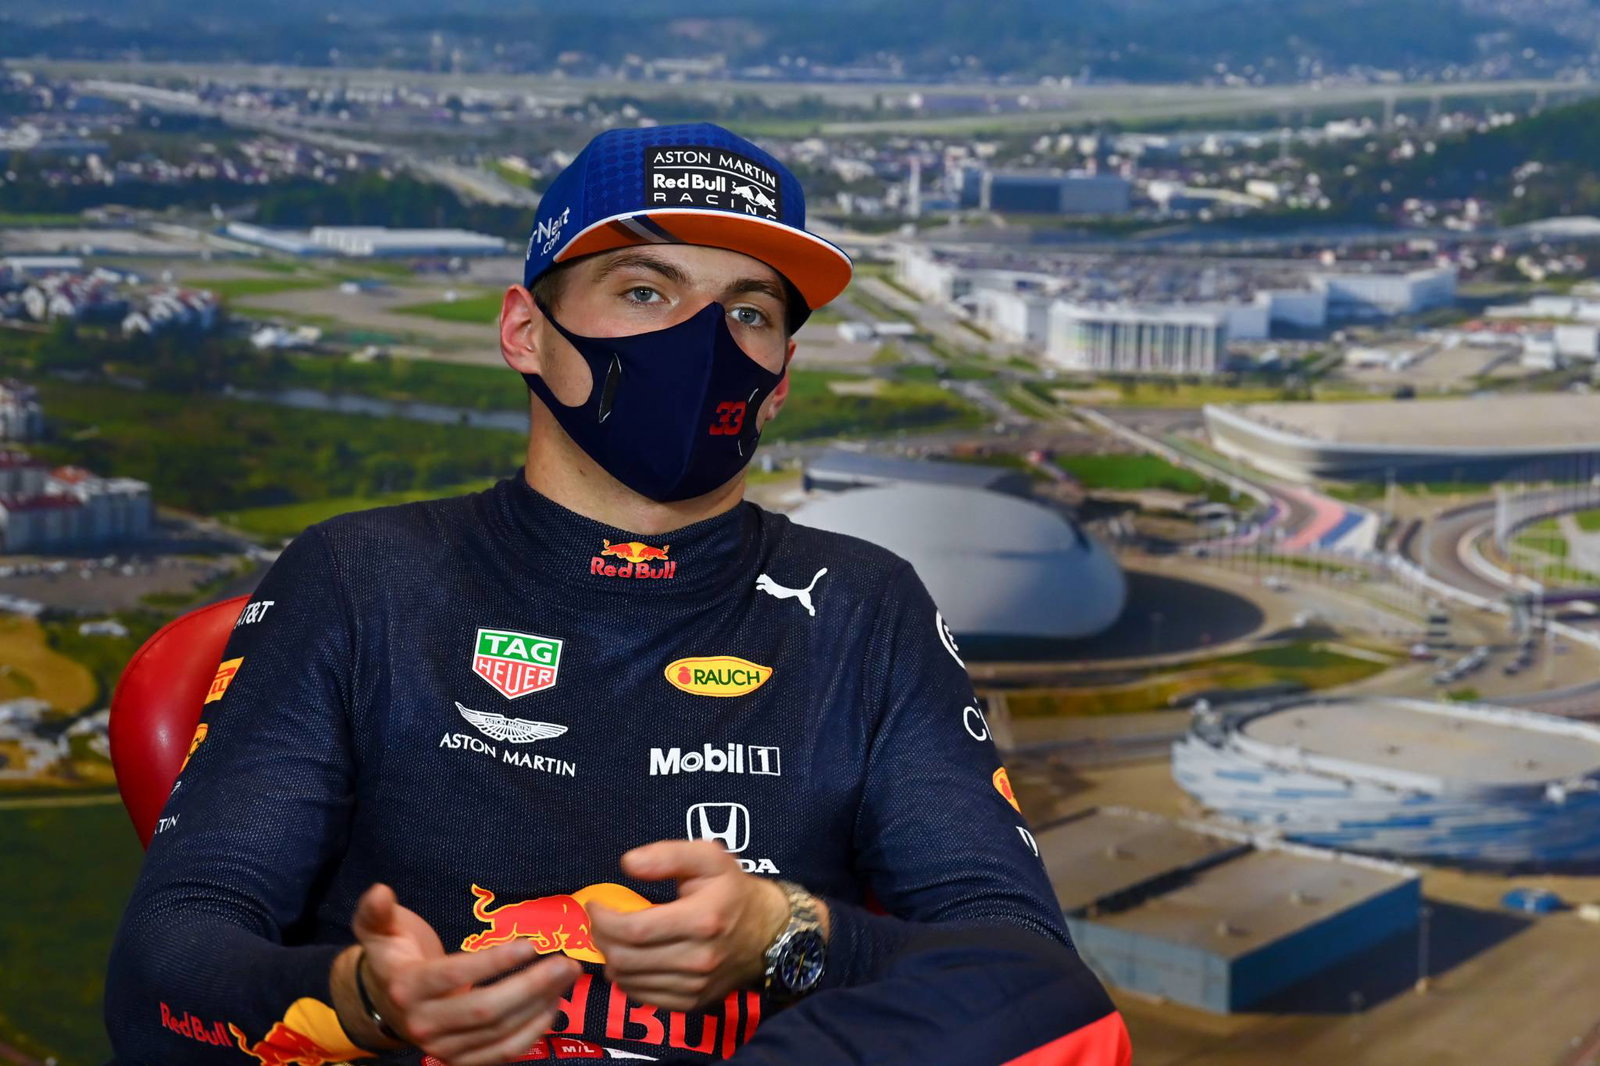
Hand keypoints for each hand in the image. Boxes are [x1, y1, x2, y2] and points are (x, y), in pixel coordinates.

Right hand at [333, 883, 581, 1065]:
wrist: (384, 1004)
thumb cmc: (394, 957)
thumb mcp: (379, 931)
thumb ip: (376, 912)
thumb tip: (380, 890)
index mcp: (407, 988)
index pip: (456, 976)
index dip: (495, 962)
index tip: (530, 945)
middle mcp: (424, 1025)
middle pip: (486, 1011)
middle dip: (531, 986)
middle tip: (565, 962)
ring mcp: (444, 1049)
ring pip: (500, 1033)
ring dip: (540, 1006)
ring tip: (566, 977)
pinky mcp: (462, 1061)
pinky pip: (503, 1054)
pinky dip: (532, 1033)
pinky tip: (552, 1006)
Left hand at [588, 840, 796, 1011]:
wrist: (768, 932)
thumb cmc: (732, 890)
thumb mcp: (709, 857)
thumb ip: (668, 854)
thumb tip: (628, 863)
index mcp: (701, 920)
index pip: (634, 930)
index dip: (603, 919)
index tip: (595, 905)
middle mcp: (698, 959)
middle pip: (626, 959)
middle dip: (601, 938)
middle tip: (599, 921)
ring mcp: (695, 986)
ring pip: (629, 981)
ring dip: (610, 958)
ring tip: (614, 937)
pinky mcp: (691, 1003)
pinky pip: (642, 997)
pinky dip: (627, 978)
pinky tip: (632, 958)